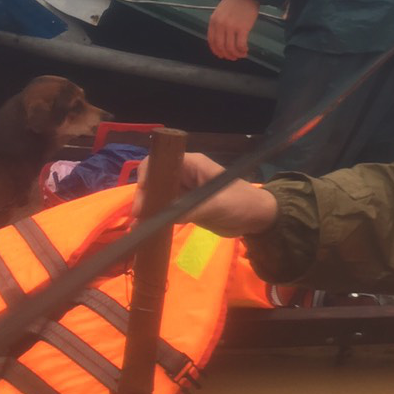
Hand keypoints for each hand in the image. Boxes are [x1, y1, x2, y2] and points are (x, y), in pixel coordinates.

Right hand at [134, 152, 277, 236]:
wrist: (257, 218)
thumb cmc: (240, 203)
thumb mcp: (214, 205)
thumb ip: (188, 209)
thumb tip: (160, 218)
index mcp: (190, 164)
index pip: (159, 162)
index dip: (146, 177)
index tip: (142, 198)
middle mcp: (183, 174)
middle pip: (154, 180)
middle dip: (144, 197)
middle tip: (138, 217)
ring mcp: (183, 190)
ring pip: (157, 196)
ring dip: (146, 209)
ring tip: (136, 227)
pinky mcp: (185, 206)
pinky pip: (164, 210)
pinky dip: (155, 218)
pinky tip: (145, 230)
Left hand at [208, 0, 259, 60]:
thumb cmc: (235, 2)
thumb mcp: (220, 11)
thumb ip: (218, 24)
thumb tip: (221, 39)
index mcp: (213, 21)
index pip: (211, 41)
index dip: (216, 51)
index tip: (221, 55)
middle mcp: (220, 25)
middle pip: (221, 46)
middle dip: (227, 55)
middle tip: (232, 58)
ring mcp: (231, 27)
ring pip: (231, 48)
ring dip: (236, 54)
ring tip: (241, 55)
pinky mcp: (242, 28)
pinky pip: (240, 45)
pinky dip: (242, 50)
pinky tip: (246, 51)